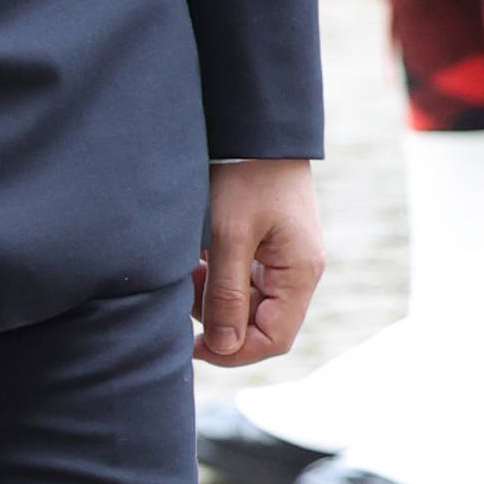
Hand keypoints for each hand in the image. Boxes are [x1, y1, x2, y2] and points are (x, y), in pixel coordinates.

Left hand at [194, 158, 322, 367]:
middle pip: (259, 325)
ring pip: (246, 304)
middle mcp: (297, 272)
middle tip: (183, 295)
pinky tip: (196, 257)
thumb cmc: (246, 176)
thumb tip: (224, 347)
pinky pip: (240, 280)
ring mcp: (283, 261)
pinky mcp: (266, 248)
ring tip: (188, 267)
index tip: (192, 345)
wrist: (255, 131)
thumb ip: (227, 294)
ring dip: (212, 297)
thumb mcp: (229, 235)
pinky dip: (215, 277)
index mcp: (299, 273)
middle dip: (218, 319)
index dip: (234, 352)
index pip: (273, 339)